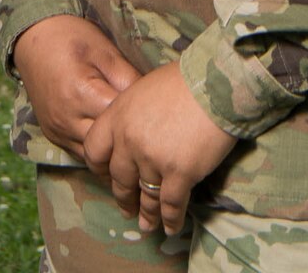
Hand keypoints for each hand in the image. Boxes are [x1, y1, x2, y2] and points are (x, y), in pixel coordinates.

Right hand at [10, 15, 139, 158]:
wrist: (33, 38)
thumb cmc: (73, 38)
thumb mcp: (107, 52)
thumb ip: (129, 79)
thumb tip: (151, 104)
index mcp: (81, 94)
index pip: (121, 120)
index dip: (140, 116)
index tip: (153, 109)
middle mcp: (66, 118)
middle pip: (109, 144)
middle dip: (128, 137)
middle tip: (147, 127)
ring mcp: (57, 130)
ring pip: (95, 157)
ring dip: (112, 149)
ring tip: (130, 136)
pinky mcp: (53, 135)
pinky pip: (81, 154)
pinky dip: (97, 150)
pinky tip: (110, 137)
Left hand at [82, 64, 236, 236]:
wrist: (214, 84)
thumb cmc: (183, 80)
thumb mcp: (144, 88)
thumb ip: (134, 113)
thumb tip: (138, 129)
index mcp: (117, 115)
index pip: (94, 149)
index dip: (98, 167)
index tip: (105, 176)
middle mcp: (129, 140)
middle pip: (119, 178)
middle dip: (123, 197)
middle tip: (127, 207)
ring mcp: (152, 159)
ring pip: (145, 195)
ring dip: (146, 214)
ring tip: (146, 225)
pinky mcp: (179, 174)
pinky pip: (170, 204)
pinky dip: (171, 219)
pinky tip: (170, 227)